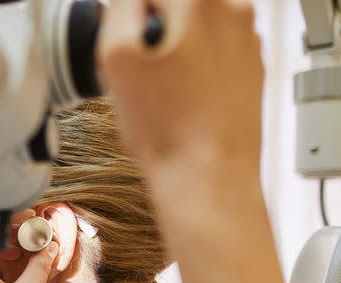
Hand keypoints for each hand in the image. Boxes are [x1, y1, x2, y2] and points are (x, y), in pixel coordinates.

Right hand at [98, 0, 304, 282]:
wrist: (206, 179)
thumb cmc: (167, 130)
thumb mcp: (117, 55)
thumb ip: (119, 9)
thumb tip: (125, 1)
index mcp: (200, 1)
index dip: (126, 16)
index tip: (121, 39)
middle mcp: (233, 12)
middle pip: (176, 5)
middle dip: (151, 28)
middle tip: (136, 66)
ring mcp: (246, 42)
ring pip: (194, 27)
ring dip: (171, 47)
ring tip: (156, 89)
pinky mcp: (250, 70)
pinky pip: (210, 54)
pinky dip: (190, 68)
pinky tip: (177, 101)